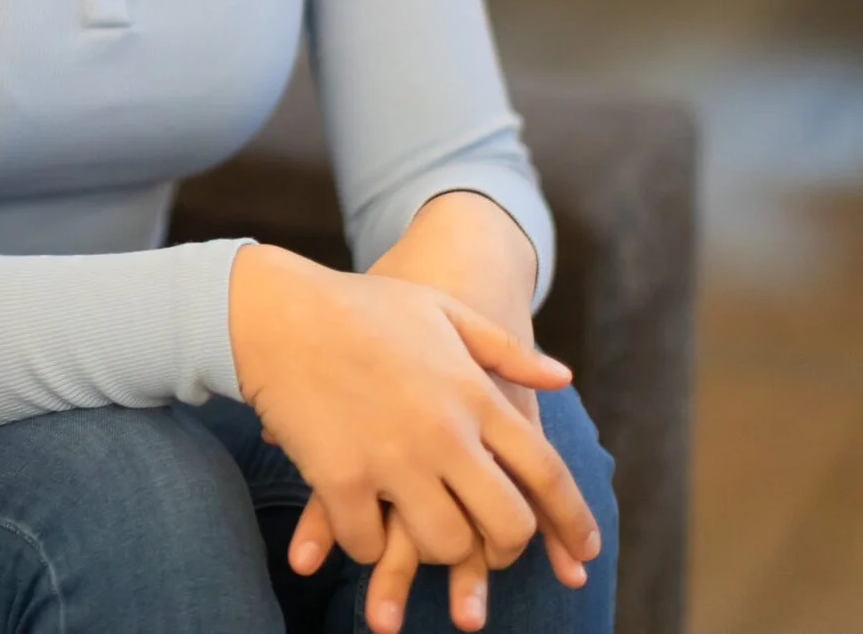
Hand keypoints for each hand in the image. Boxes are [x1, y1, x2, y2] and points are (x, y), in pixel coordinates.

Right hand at [277, 194, 597, 631]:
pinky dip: (368, 546)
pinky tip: (361, 527)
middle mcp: (443, 432)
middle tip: (483, 549)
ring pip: (443, 545)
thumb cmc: (360, 307)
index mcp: (475, 394)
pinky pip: (368, 543)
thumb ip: (506, 350)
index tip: (584, 555)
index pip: (547, 472)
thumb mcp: (443, 312)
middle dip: (502, 549)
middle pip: (506, 524)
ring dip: (437, 552)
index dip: (572, 521)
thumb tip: (563, 377)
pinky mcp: (339, 477)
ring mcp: (391, 458)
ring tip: (418, 533)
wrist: (278, 311)